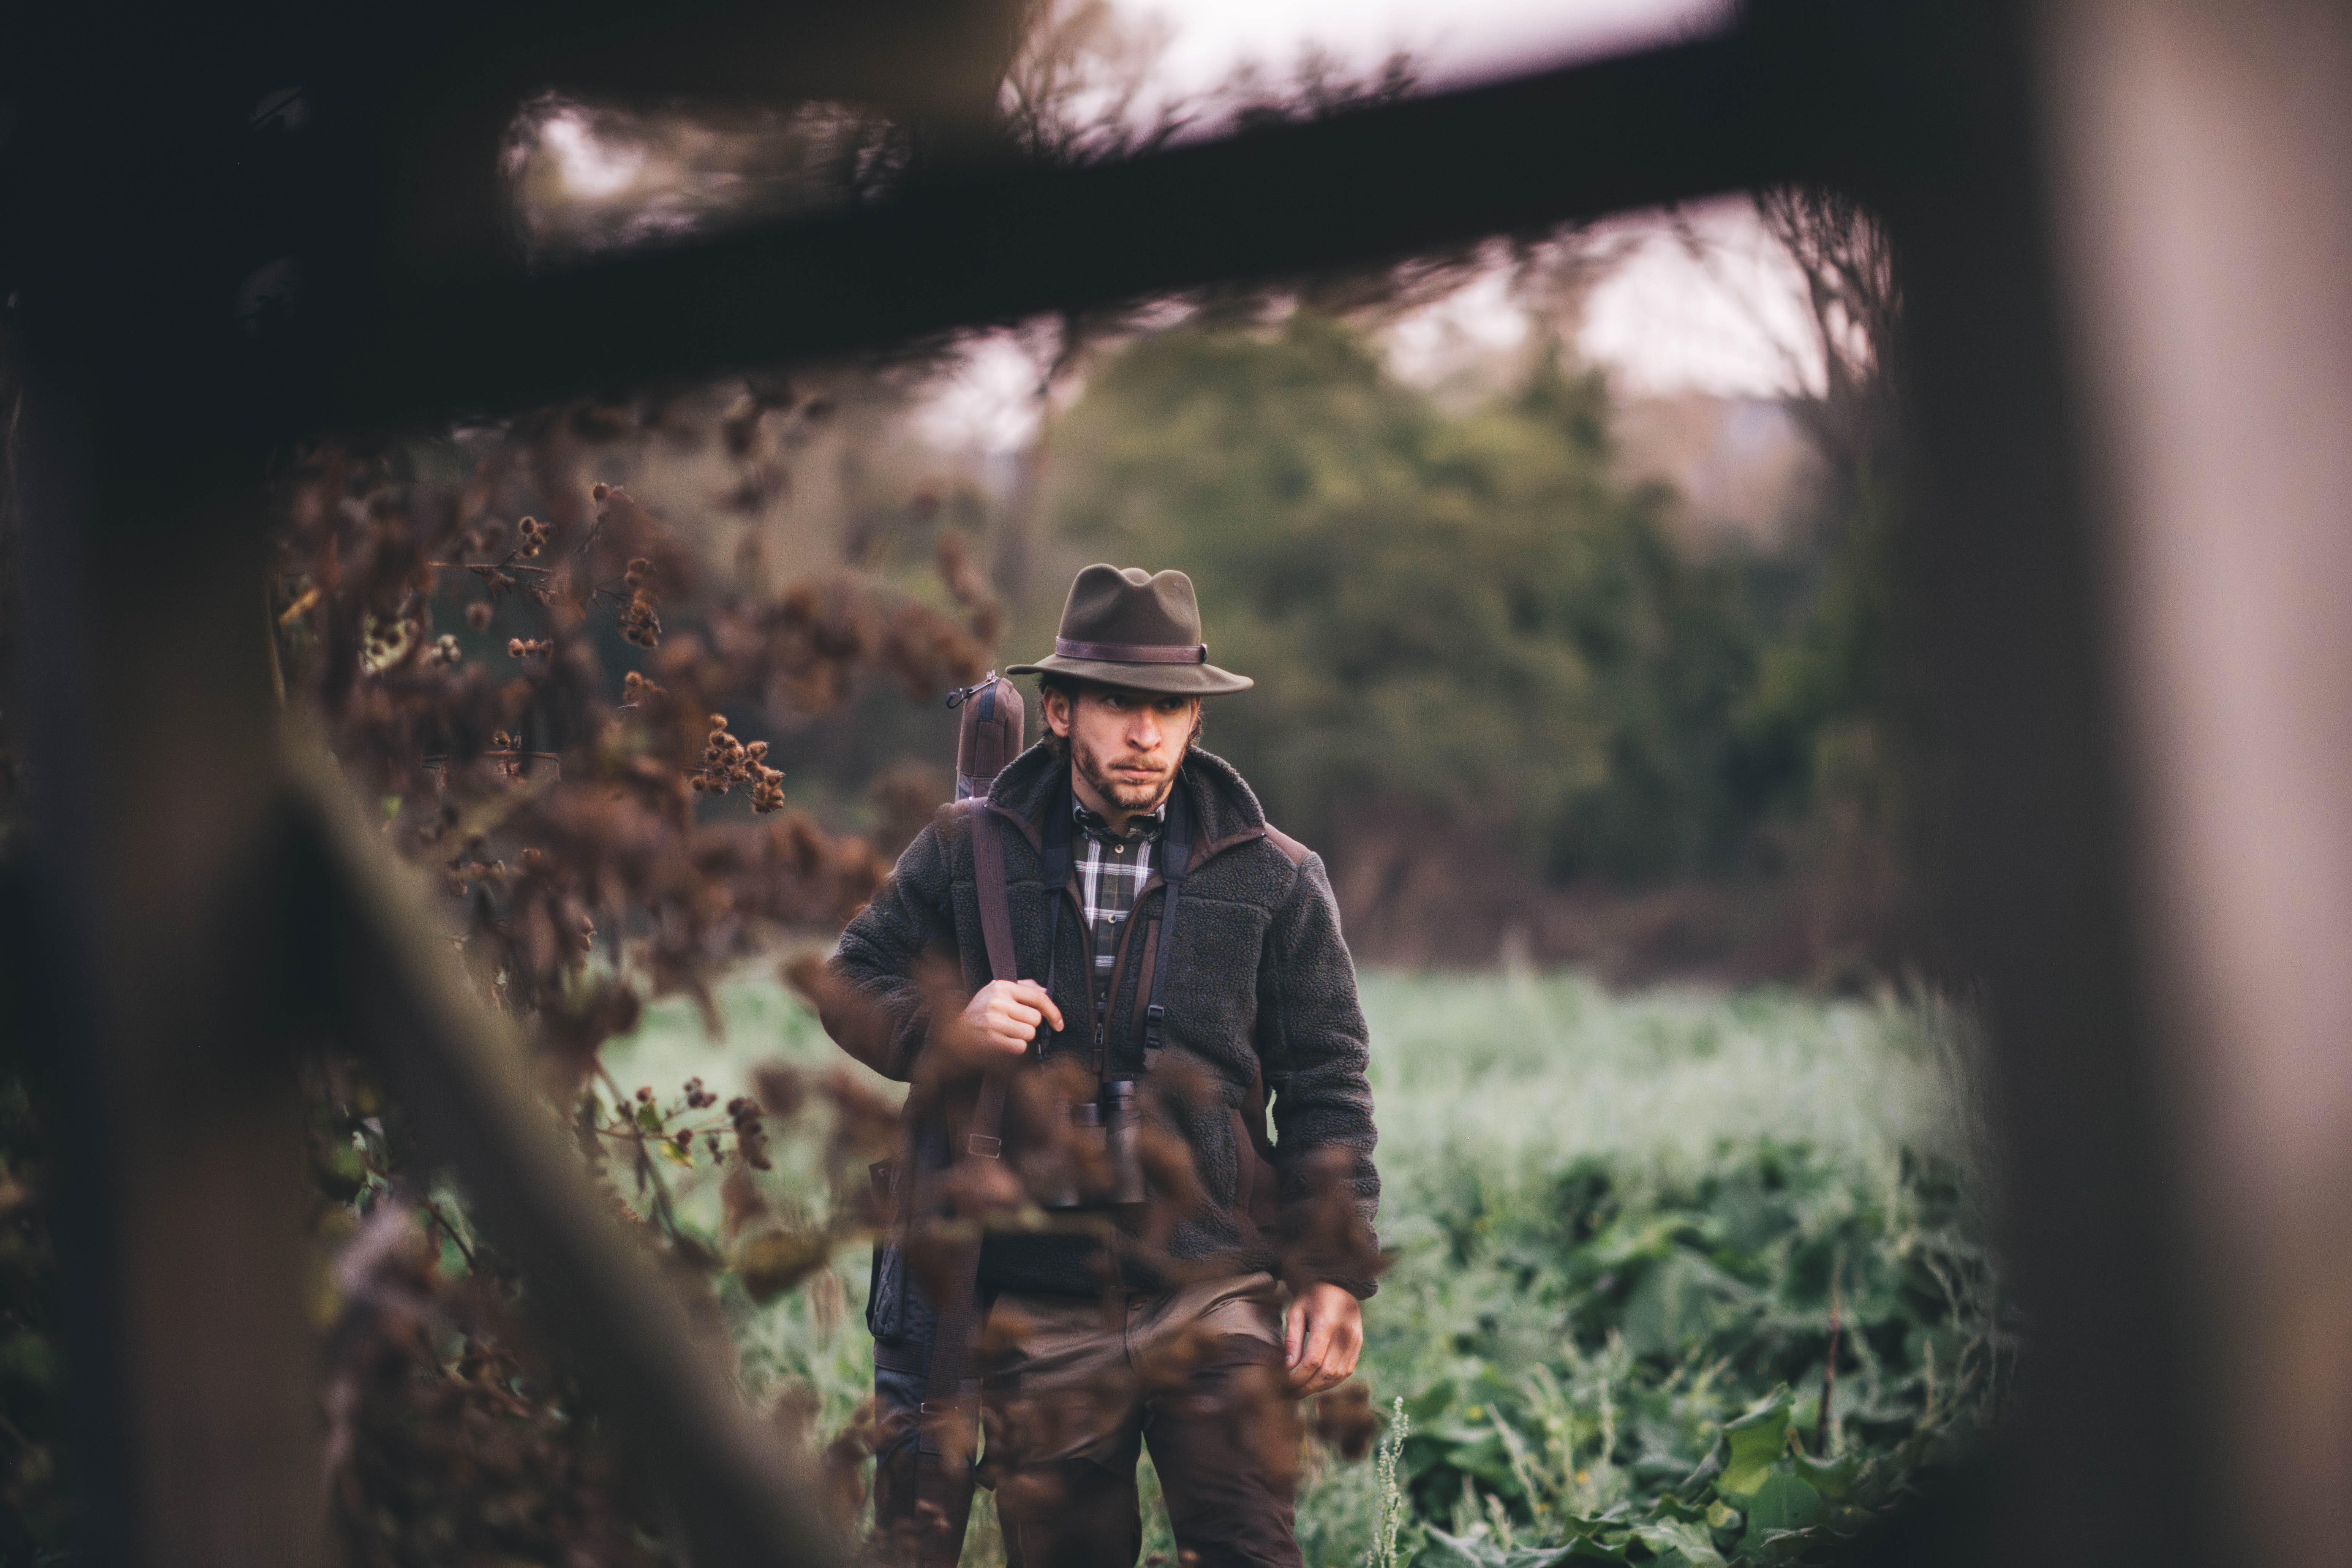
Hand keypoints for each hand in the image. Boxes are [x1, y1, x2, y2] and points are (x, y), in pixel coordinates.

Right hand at [944, 979, 1063, 1067]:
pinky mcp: (990, 1039)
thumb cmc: (981, 1011)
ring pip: (1029, 1034)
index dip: (1054, 1012)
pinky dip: (1015, 1048)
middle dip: (1029, 1025)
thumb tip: (1045, 992)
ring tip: (1007, 1033)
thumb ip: (1023, 988)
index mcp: (1002, 986)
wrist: (954, 1032)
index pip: (1038, 998)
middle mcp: (997, 1001)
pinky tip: (1003, 1042)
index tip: (1059, 1024)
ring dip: (1022, 1037)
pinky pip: (1019, 1047)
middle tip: (1014, 1024)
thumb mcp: (998, 992)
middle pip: (1035, 1019)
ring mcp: (993, 1020)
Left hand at [1284, 1281, 1363, 1395]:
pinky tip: (1317, 1382)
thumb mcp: (1295, 1311)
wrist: (1337, 1282)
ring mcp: (1355, 1340)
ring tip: (1301, 1390)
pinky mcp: (1359, 1344)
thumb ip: (1292, 1339)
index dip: (1298, 1378)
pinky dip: (1331, 1381)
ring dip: (1319, 1387)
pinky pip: (1347, 1371)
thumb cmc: (1311, 1296)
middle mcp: (1345, 1333)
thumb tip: (1288, 1367)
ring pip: (1338, 1376)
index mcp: (1327, 1322)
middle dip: (1307, 1387)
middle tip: (1290, 1393)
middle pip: (1326, 1373)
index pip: (1313, 1361)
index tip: (1284, 1384)